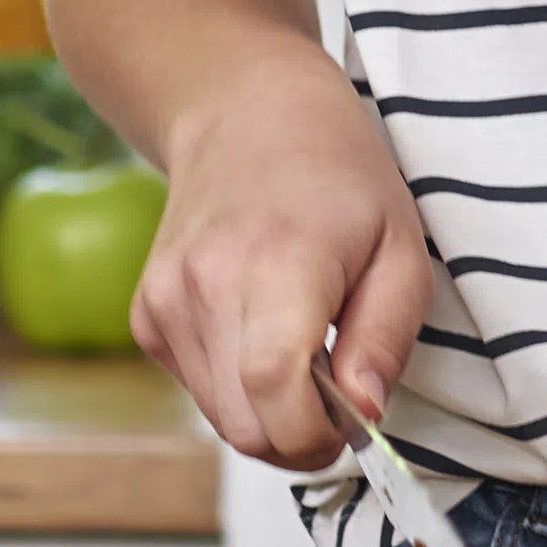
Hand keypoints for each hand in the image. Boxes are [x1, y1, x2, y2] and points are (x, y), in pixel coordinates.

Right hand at [129, 44, 435, 473]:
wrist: (244, 111)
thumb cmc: (336, 173)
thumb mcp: (401, 247)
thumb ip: (384, 339)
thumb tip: (361, 415)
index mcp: (277, 264)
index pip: (273, 394)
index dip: (318, 435)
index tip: (353, 420)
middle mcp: (204, 285)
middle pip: (247, 427)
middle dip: (302, 434)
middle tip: (339, 387)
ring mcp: (165, 301)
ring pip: (223, 421)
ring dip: (271, 411)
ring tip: (304, 346)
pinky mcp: (146, 316)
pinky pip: (199, 392)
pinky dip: (237, 386)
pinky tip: (261, 329)